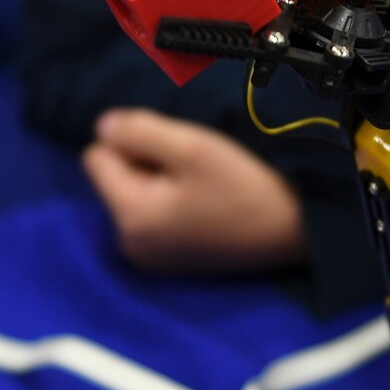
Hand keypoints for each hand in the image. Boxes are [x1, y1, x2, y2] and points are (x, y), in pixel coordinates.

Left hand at [82, 110, 304, 273]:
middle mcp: (128, 244)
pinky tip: (204, 207)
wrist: (294, 231)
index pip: (96, 156)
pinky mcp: (167, 262)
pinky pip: (150, 217)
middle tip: (193, 171)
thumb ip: (138, 131)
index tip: (174, 152)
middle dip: (145, 164)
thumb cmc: (244, 186)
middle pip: (114, 178)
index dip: (131, 142)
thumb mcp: (191, 146)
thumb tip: (101, 126)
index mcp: (129, 216)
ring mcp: (147, 258)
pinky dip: (170, 205)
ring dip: (159, 183)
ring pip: (133, 195)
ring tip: (201, 188)